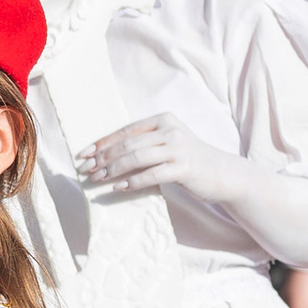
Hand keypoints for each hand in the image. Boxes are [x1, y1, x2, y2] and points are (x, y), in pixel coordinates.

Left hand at [79, 112, 243, 212]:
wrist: (223, 174)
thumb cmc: (190, 160)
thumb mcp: (168, 144)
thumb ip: (145, 144)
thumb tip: (107, 156)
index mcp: (164, 119)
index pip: (126, 130)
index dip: (103, 142)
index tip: (84, 154)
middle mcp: (170, 130)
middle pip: (128, 145)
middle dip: (104, 158)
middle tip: (87, 170)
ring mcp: (178, 148)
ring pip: (136, 158)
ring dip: (113, 170)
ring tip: (98, 179)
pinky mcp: (183, 168)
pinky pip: (150, 175)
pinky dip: (131, 182)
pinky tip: (118, 188)